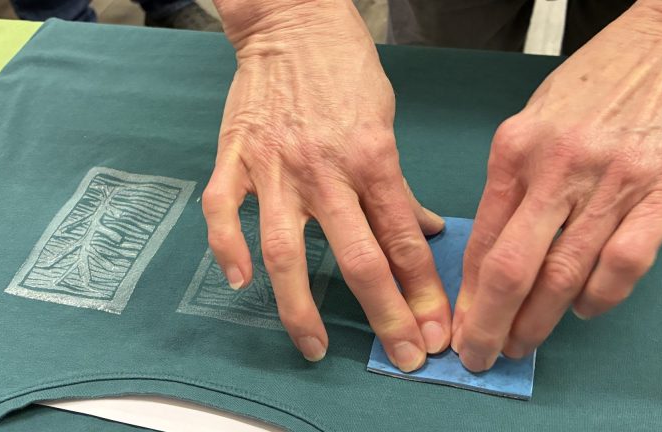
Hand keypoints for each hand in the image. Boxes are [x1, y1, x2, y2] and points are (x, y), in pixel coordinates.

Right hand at [206, 0, 449, 370]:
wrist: (291, 21)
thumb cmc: (345, 70)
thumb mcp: (387, 121)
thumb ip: (400, 183)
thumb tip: (425, 230)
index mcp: (373, 157)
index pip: (404, 239)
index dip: (423, 291)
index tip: (437, 330)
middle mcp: (326, 169)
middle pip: (358, 258)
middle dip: (385, 315)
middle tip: (402, 356)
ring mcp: (275, 167)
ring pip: (286, 250)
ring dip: (300, 306)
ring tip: (311, 345)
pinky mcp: (235, 157)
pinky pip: (223, 211)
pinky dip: (226, 248)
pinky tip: (239, 282)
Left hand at [451, 1, 661, 370]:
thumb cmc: (605, 80)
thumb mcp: (539, 118)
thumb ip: (516, 178)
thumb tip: (495, 245)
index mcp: (516, 148)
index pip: (482, 237)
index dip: (466, 292)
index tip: (458, 324)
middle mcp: (557, 166)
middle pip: (511, 266)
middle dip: (488, 322)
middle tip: (479, 356)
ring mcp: (612, 181)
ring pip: (563, 273)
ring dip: (538, 321)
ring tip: (522, 346)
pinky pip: (624, 263)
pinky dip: (601, 297)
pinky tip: (586, 310)